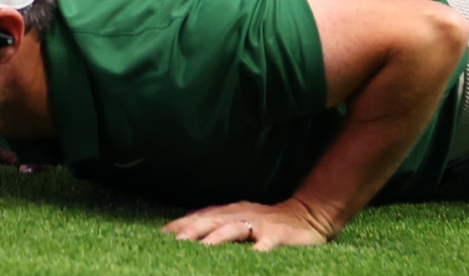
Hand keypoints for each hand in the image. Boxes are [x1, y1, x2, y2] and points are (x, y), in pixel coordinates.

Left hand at [164, 198, 335, 249]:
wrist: (308, 214)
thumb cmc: (268, 223)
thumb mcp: (240, 221)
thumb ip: (218, 228)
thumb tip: (187, 239)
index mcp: (229, 213)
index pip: (199, 217)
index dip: (180, 225)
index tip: (160, 236)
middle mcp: (241, 215)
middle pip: (212, 220)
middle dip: (193, 230)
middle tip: (176, 242)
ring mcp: (260, 224)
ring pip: (236, 228)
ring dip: (219, 237)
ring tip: (204, 247)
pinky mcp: (280, 235)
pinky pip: (270, 242)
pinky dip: (262, 248)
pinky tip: (256, 256)